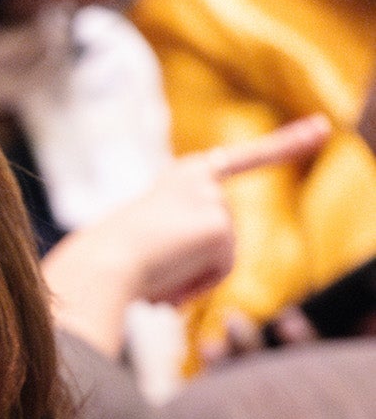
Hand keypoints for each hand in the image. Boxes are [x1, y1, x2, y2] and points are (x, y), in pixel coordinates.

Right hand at [42, 116, 330, 355]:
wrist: (97, 266)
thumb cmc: (105, 262)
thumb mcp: (143, 241)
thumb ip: (175, 245)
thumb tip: (166, 290)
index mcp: (179, 177)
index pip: (241, 159)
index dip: (286, 143)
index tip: (322, 128)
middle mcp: (202, 179)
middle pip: (223, 235)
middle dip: (198, 265)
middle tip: (151, 272)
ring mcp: (212, 200)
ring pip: (221, 255)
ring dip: (190, 277)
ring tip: (152, 275)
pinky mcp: (218, 226)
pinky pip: (221, 271)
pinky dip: (195, 286)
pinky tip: (167, 282)